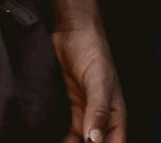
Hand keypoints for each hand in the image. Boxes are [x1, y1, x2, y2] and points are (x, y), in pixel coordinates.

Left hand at [53, 19, 126, 142]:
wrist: (70, 30)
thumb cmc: (92, 50)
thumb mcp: (98, 80)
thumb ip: (98, 110)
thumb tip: (94, 140)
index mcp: (114, 114)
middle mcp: (99, 118)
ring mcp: (82, 114)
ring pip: (77, 142)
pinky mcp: (66, 110)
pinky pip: (64, 134)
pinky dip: (57, 140)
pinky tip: (46, 141)